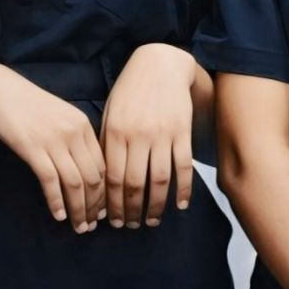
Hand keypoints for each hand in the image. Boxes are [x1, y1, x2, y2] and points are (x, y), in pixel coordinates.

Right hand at [0, 63, 104, 230]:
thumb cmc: (27, 105)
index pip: (103, 165)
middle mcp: (73, 132)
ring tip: (79, 227)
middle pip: (93, 177)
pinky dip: (56, 202)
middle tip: (92, 225)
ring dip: (78, 209)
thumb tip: (84, 170)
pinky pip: (50, 181)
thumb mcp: (59, 116)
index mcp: (83, 124)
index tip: (102, 210)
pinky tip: (58, 216)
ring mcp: (53, 140)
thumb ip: (74, 138)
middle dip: (95, 206)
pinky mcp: (33, 148)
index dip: (105, 192)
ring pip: (75, 183)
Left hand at [101, 43, 197, 228]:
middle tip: (130, 226)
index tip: (113, 220)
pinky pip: (184, 167)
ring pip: (159, 180)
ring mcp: (162, 134)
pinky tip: (180, 205)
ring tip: (152, 221)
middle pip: (135, 184)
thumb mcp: (111, 113)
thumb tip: (105, 181)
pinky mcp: (182, 131)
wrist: (160, 63)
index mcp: (115, 132)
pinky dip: (183, 190)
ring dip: (156, 206)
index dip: (112, 204)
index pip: (112, 179)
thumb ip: (107, 144)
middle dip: (131, 211)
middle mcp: (138, 135)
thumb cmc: (130, 90)